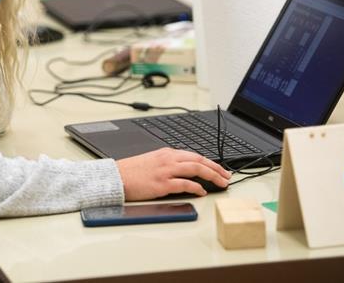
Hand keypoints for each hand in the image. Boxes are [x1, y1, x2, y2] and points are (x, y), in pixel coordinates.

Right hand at [116, 148, 230, 199]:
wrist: (116, 177)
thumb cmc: (132, 172)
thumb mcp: (152, 161)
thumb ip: (168, 163)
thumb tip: (183, 170)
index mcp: (166, 153)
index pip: (194, 155)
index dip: (210, 162)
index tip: (220, 169)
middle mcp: (168, 159)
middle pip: (199, 160)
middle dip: (216, 168)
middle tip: (227, 176)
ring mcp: (165, 171)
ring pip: (196, 169)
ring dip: (212, 176)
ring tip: (221, 183)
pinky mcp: (162, 184)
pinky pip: (185, 184)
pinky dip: (196, 187)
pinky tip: (202, 191)